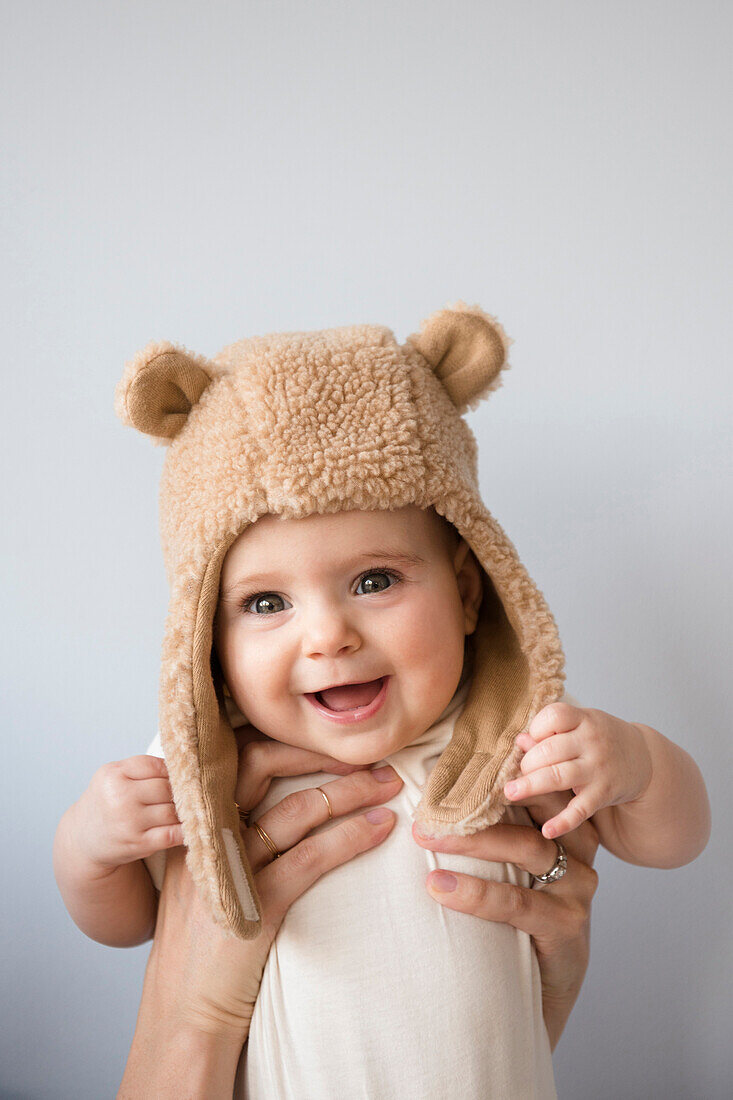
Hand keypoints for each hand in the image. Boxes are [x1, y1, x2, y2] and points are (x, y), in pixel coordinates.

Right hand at [74, 756, 183, 872]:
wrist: (83, 838)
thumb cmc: (106, 802)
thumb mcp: (112, 776)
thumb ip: (141, 768)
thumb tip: (181, 767)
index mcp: (113, 774)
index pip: (156, 766)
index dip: (171, 771)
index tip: (178, 776)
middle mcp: (119, 797)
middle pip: (166, 788)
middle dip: (179, 792)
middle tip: (187, 794)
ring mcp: (129, 822)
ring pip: (172, 811)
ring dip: (183, 811)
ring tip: (186, 809)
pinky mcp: (138, 844)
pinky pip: (171, 834)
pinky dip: (184, 831)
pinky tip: (188, 828)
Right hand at [119, 733, 403, 1096]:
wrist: (183, 1014)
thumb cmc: (202, 946)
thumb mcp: (202, 877)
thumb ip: (227, 836)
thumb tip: (279, 803)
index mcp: (191, 822)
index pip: (235, 755)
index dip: (284, 739)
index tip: (326, 738)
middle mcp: (205, 835)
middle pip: (260, 763)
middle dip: (317, 752)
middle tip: (366, 753)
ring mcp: (228, 868)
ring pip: (296, 808)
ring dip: (351, 790)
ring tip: (389, 784)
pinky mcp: (254, 904)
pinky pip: (310, 856)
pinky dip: (351, 836)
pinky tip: (380, 828)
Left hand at [412, 790, 599, 1050]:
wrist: (542, 990)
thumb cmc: (517, 915)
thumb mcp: (508, 863)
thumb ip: (491, 823)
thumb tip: (432, 782)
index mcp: (561, 821)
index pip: (531, 782)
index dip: (493, 768)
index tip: (448, 760)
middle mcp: (578, 847)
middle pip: (532, 805)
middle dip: (477, 797)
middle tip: (426, 799)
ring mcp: (578, 886)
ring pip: (524, 847)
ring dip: (471, 839)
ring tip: (425, 836)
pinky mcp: (568, 924)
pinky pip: (517, 901)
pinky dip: (475, 893)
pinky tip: (439, 886)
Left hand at [503, 702, 652, 838]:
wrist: (643, 759)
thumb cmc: (600, 739)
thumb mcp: (580, 726)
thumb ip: (551, 732)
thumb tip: (520, 741)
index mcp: (584, 719)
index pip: (554, 716)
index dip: (537, 727)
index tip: (534, 738)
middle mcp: (592, 742)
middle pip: (549, 750)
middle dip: (528, 763)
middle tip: (520, 772)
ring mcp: (598, 769)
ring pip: (558, 776)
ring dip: (531, 786)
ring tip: (510, 793)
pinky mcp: (603, 794)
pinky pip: (580, 810)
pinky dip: (563, 822)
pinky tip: (547, 830)